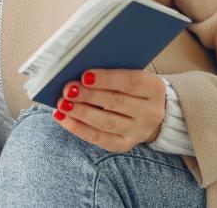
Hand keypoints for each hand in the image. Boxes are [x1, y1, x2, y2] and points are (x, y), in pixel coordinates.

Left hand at [51, 69, 166, 152]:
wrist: (152, 113)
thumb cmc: (133, 88)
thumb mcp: (133, 75)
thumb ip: (112, 72)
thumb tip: (80, 71)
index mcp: (154, 88)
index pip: (130, 82)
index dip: (107, 79)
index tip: (85, 75)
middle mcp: (150, 112)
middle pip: (117, 103)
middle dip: (89, 96)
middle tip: (68, 89)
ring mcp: (138, 131)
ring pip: (107, 123)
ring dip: (81, 113)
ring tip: (62, 104)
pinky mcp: (124, 144)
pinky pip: (99, 139)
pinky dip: (78, 128)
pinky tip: (62, 118)